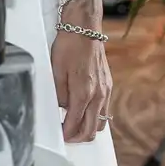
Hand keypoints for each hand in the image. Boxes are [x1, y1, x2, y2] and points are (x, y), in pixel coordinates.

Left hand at [51, 27, 111, 143]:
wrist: (84, 28)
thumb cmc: (69, 46)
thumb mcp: (56, 71)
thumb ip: (60, 95)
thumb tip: (61, 110)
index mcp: (84, 92)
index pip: (76, 124)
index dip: (67, 134)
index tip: (60, 136)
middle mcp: (98, 95)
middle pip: (92, 129)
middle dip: (79, 137)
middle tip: (67, 136)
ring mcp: (106, 90)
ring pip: (101, 122)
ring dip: (88, 128)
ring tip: (75, 126)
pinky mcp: (109, 85)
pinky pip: (104, 110)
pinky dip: (95, 117)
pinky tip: (84, 112)